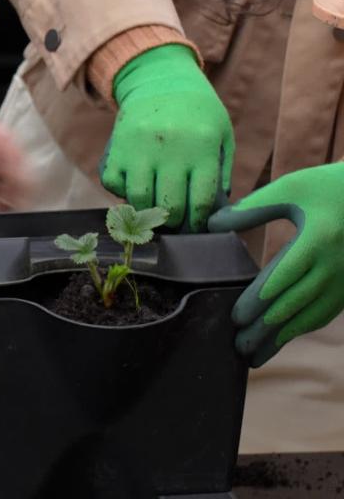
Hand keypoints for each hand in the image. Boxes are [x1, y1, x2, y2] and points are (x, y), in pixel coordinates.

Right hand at [101, 44, 234, 230]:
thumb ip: (221, 172)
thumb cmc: (196, 114)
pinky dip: (121, 192)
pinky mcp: (116, 148)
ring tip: (154, 210)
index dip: (198, 221)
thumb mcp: (221, 135)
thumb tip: (213, 212)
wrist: (160, 80)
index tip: (196, 225)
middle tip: (175, 222)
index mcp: (201, 147)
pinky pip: (113, 185)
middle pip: (169, 206)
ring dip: (147, 212)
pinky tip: (134, 186)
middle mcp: (170, 149)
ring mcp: (139, 149)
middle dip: (174, 222)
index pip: (201, 200)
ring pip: (139, 200)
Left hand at [209, 163, 343, 366]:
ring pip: (310, 317)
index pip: (281, 279)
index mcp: (317, 240)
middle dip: (263, 329)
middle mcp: (335, 265)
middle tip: (236, 347)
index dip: (257, 302)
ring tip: (254, 356)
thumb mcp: (293, 188)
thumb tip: (212, 225)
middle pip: (292, 305)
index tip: (235, 318)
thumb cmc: (331, 187)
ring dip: (281, 339)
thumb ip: (253, 208)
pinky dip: (301, 329)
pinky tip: (282, 339)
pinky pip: (325, 314)